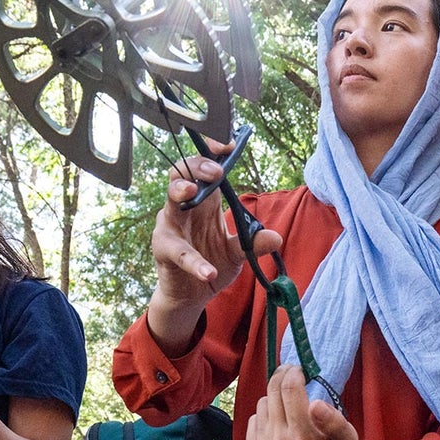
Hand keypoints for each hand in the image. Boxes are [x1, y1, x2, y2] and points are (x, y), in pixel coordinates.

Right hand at [145, 138, 280, 352]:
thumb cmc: (211, 262)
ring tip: (191, 193)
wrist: (192, 295)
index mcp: (205, 201)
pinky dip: (195, 262)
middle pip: (182, 173)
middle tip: (216, 171)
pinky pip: (178, 252)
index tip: (228, 145)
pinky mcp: (163, 250)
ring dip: (179, 192)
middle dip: (197, 166)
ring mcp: (171, 226)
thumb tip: (276, 237)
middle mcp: (185, 208)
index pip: (204, 168)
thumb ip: (253, 243)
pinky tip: (209, 271)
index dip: (213, 153)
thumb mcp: (239, 253)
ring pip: (170, 201)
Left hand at [244, 365, 371, 439]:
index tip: (299, 369)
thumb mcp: (349, 438)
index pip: (289, 389)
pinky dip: (266, 418)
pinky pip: (253, 420)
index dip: (293, 372)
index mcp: (303, 439)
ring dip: (275, 401)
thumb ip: (335, 422)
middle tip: (293, 376)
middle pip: (272, 393)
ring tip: (291, 412)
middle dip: (283, 379)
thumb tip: (315, 405)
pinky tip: (281, 428)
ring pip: (262, 404)